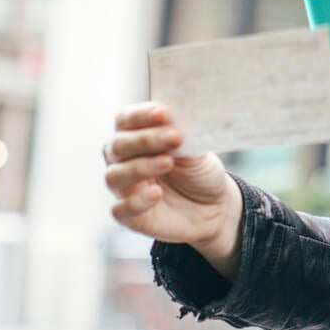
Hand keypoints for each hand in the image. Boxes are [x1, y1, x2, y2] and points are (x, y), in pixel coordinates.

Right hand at [103, 102, 243, 279]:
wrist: (215, 207)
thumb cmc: (199, 172)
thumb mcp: (196, 151)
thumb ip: (182, 136)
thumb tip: (175, 119)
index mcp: (137, 137)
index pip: (126, 120)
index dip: (141, 115)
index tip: (164, 113)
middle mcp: (124, 161)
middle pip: (119, 145)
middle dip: (146, 139)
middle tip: (175, 137)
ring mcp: (125, 188)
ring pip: (114, 175)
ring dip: (140, 167)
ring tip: (168, 162)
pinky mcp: (130, 216)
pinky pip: (120, 209)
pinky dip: (136, 201)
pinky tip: (156, 194)